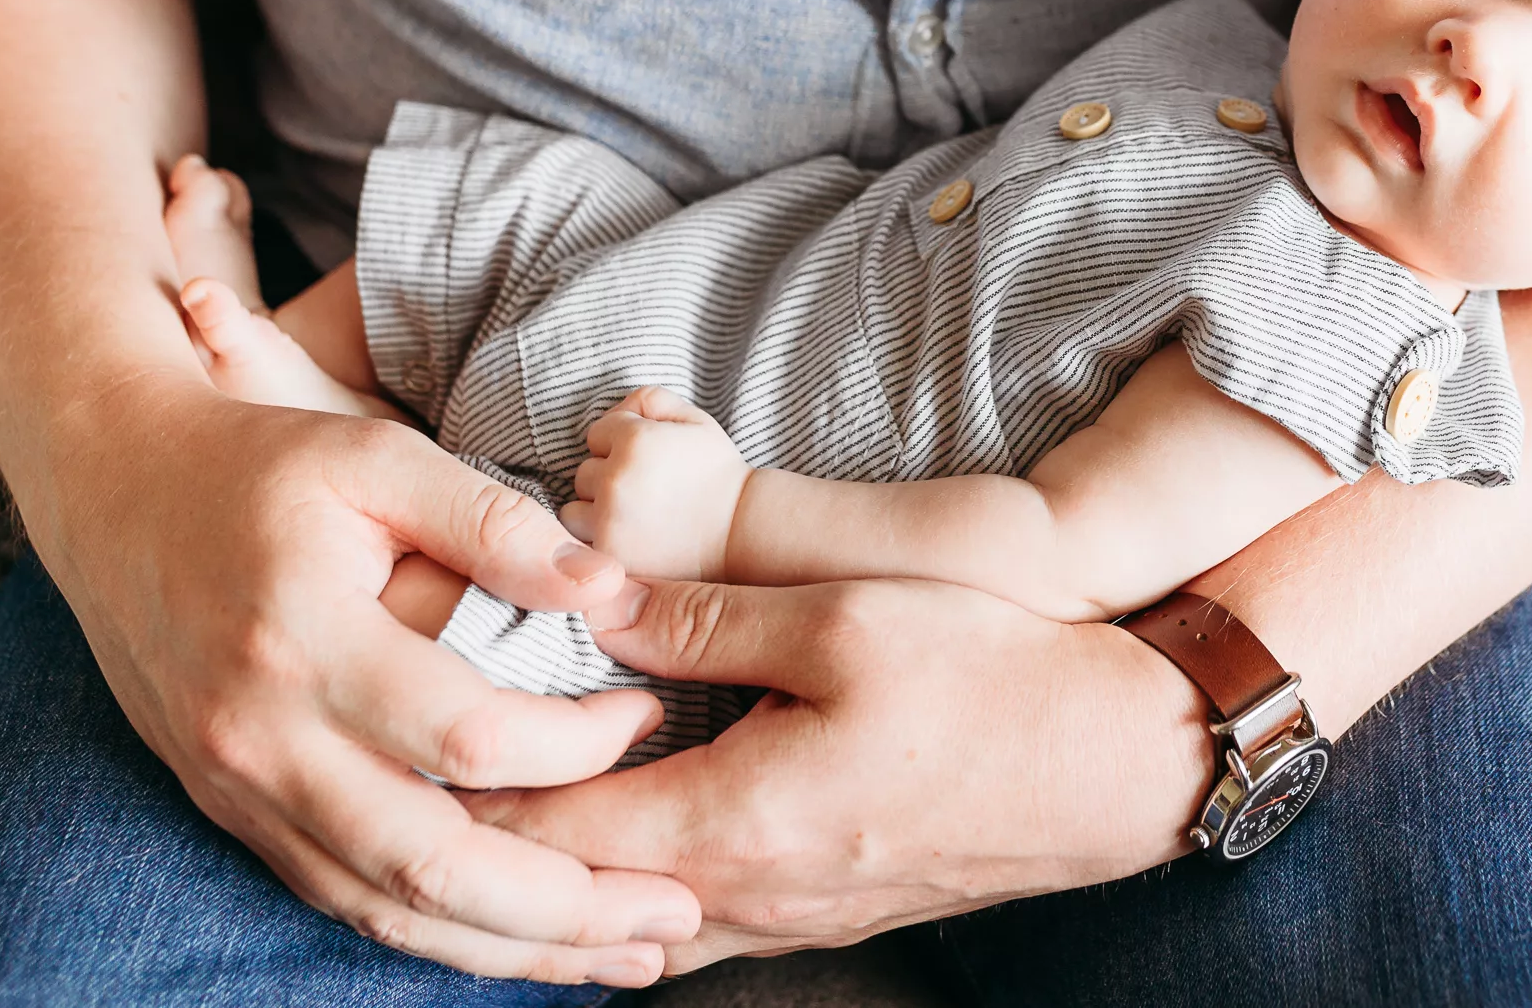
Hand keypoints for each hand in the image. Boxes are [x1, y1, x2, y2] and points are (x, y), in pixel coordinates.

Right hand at [32, 372, 703, 985]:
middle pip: (429, 865)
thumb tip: (614, 588)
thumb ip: (495, 523)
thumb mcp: (377, 457)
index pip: (466, 737)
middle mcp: (264, 739)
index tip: (649, 711)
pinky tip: (521, 941)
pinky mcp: (237, 814)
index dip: (577, 743)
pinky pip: (345, 899)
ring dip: (513, 949)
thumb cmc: (261, 465)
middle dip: (565, 908)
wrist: (115, 495)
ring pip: (386, 910)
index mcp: (304, 641)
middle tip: (677, 914)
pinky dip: (439, 933)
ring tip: (627, 959)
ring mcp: (242, 790)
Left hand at [462, 577, 1215, 972]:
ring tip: (508, 824)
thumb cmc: (991, 680)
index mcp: (731, 822)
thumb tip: (595, 600)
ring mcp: (796, 919)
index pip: (551, 830)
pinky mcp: (835, 914)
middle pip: (577, 901)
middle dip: (498, 851)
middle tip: (429, 786)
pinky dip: (637, 901)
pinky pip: (700, 929)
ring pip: (635, 932)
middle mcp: (749, 897)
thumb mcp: (844, 618)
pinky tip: (630, 852)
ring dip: (567, 884)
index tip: (410, 737)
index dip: (469, 787)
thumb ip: (704, 617)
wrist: (1121, 765)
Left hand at [560, 388, 747, 579]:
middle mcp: (615, 480)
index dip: (622, 444)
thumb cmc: (716, 471)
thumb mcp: (694, 418)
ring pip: (574, 510)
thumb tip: (616, 412)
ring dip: (596, 512)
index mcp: (634, 441)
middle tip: (646, 490)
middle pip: (583, 473)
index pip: (596, 434)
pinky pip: (584, 544)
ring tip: (634, 516)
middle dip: (608, 478)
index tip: (650, 461)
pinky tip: (631, 537)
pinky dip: (600, 541)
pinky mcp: (609, 556)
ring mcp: (609, 522)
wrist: (739, 530)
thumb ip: (648, 399)